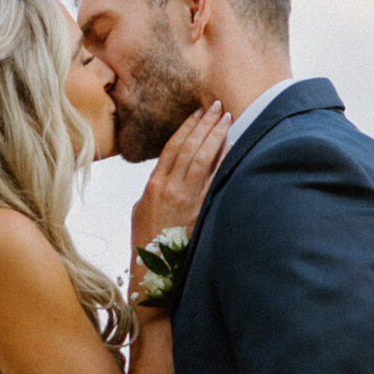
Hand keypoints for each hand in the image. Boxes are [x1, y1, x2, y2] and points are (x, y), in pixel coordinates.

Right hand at [131, 102, 231, 258]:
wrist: (154, 267)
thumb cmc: (147, 239)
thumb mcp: (142, 208)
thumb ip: (155, 187)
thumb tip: (168, 171)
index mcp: (154, 185)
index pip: (172, 147)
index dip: (186, 127)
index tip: (196, 113)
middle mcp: (170, 188)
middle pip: (189, 148)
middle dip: (204, 124)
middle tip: (216, 107)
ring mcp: (187, 199)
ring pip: (202, 159)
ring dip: (215, 136)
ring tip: (225, 118)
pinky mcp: (201, 210)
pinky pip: (214, 180)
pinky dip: (223, 161)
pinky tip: (231, 146)